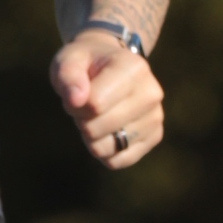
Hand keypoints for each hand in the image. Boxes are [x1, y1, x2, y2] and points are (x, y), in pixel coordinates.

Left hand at [51, 29, 164, 169]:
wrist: (109, 66)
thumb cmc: (86, 64)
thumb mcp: (68, 61)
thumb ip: (67, 75)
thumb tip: (76, 100)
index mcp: (134, 69)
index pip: (93, 104)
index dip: (74, 104)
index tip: (77, 92)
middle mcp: (151, 93)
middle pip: (96, 128)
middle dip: (81, 120)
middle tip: (86, 105)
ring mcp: (155, 117)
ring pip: (106, 148)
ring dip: (91, 137)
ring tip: (97, 115)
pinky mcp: (154, 137)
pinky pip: (117, 161)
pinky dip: (104, 150)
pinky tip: (107, 130)